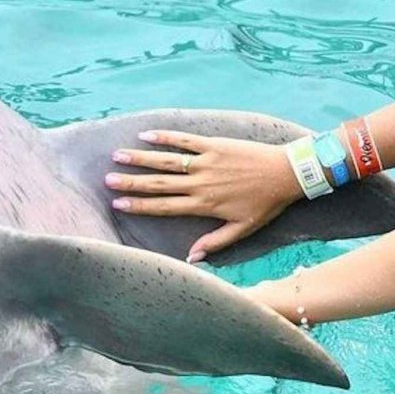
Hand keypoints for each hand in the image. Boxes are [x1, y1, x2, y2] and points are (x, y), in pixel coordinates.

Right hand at [105, 130, 302, 262]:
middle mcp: (200, 184)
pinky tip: (147, 134)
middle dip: (131, 182)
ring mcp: (206, 162)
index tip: (118, 203)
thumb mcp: (242, 229)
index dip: (139, 205)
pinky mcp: (215, 145)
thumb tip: (191, 258)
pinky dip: (166, 136)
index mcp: (204, 205)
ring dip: (141, 158)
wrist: (287, 173)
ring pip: (167, 161)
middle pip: (158, 184)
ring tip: (118, 156)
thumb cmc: (266, 204)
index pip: (164, 206)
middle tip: (108, 180)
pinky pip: (186, 140)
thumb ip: (215, 243)